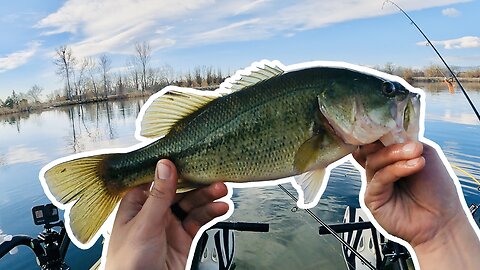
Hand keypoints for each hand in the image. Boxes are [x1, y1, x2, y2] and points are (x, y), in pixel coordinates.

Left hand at [105, 160, 228, 269]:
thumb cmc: (128, 263)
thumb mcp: (144, 224)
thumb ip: (159, 195)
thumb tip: (165, 165)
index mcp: (137, 204)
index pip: (157, 179)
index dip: (175, 168)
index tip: (191, 157)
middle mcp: (154, 212)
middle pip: (180, 191)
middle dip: (198, 184)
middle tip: (214, 179)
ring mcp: (169, 225)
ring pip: (192, 205)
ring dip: (208, 198)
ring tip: (222, 193)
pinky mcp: (183, 238)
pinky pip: (199, 220)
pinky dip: (211, 213)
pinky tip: (220, 208)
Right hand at [353, 141, 479, 268]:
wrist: (443, 220)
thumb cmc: (437, 190)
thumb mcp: (425, 154)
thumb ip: (405, 141)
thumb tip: (388, 134)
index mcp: (388, 158)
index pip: (374, 140)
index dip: (378, 131)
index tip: (390, 123)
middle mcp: (379, 170)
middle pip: (368, 148)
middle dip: (386, 142)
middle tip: (408, 143)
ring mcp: (374, 183)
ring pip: (373, 161)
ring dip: (396, 155)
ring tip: (416, 155)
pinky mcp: (372, 198)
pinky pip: (378, 179)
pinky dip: (396, 170)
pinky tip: (414, 166)